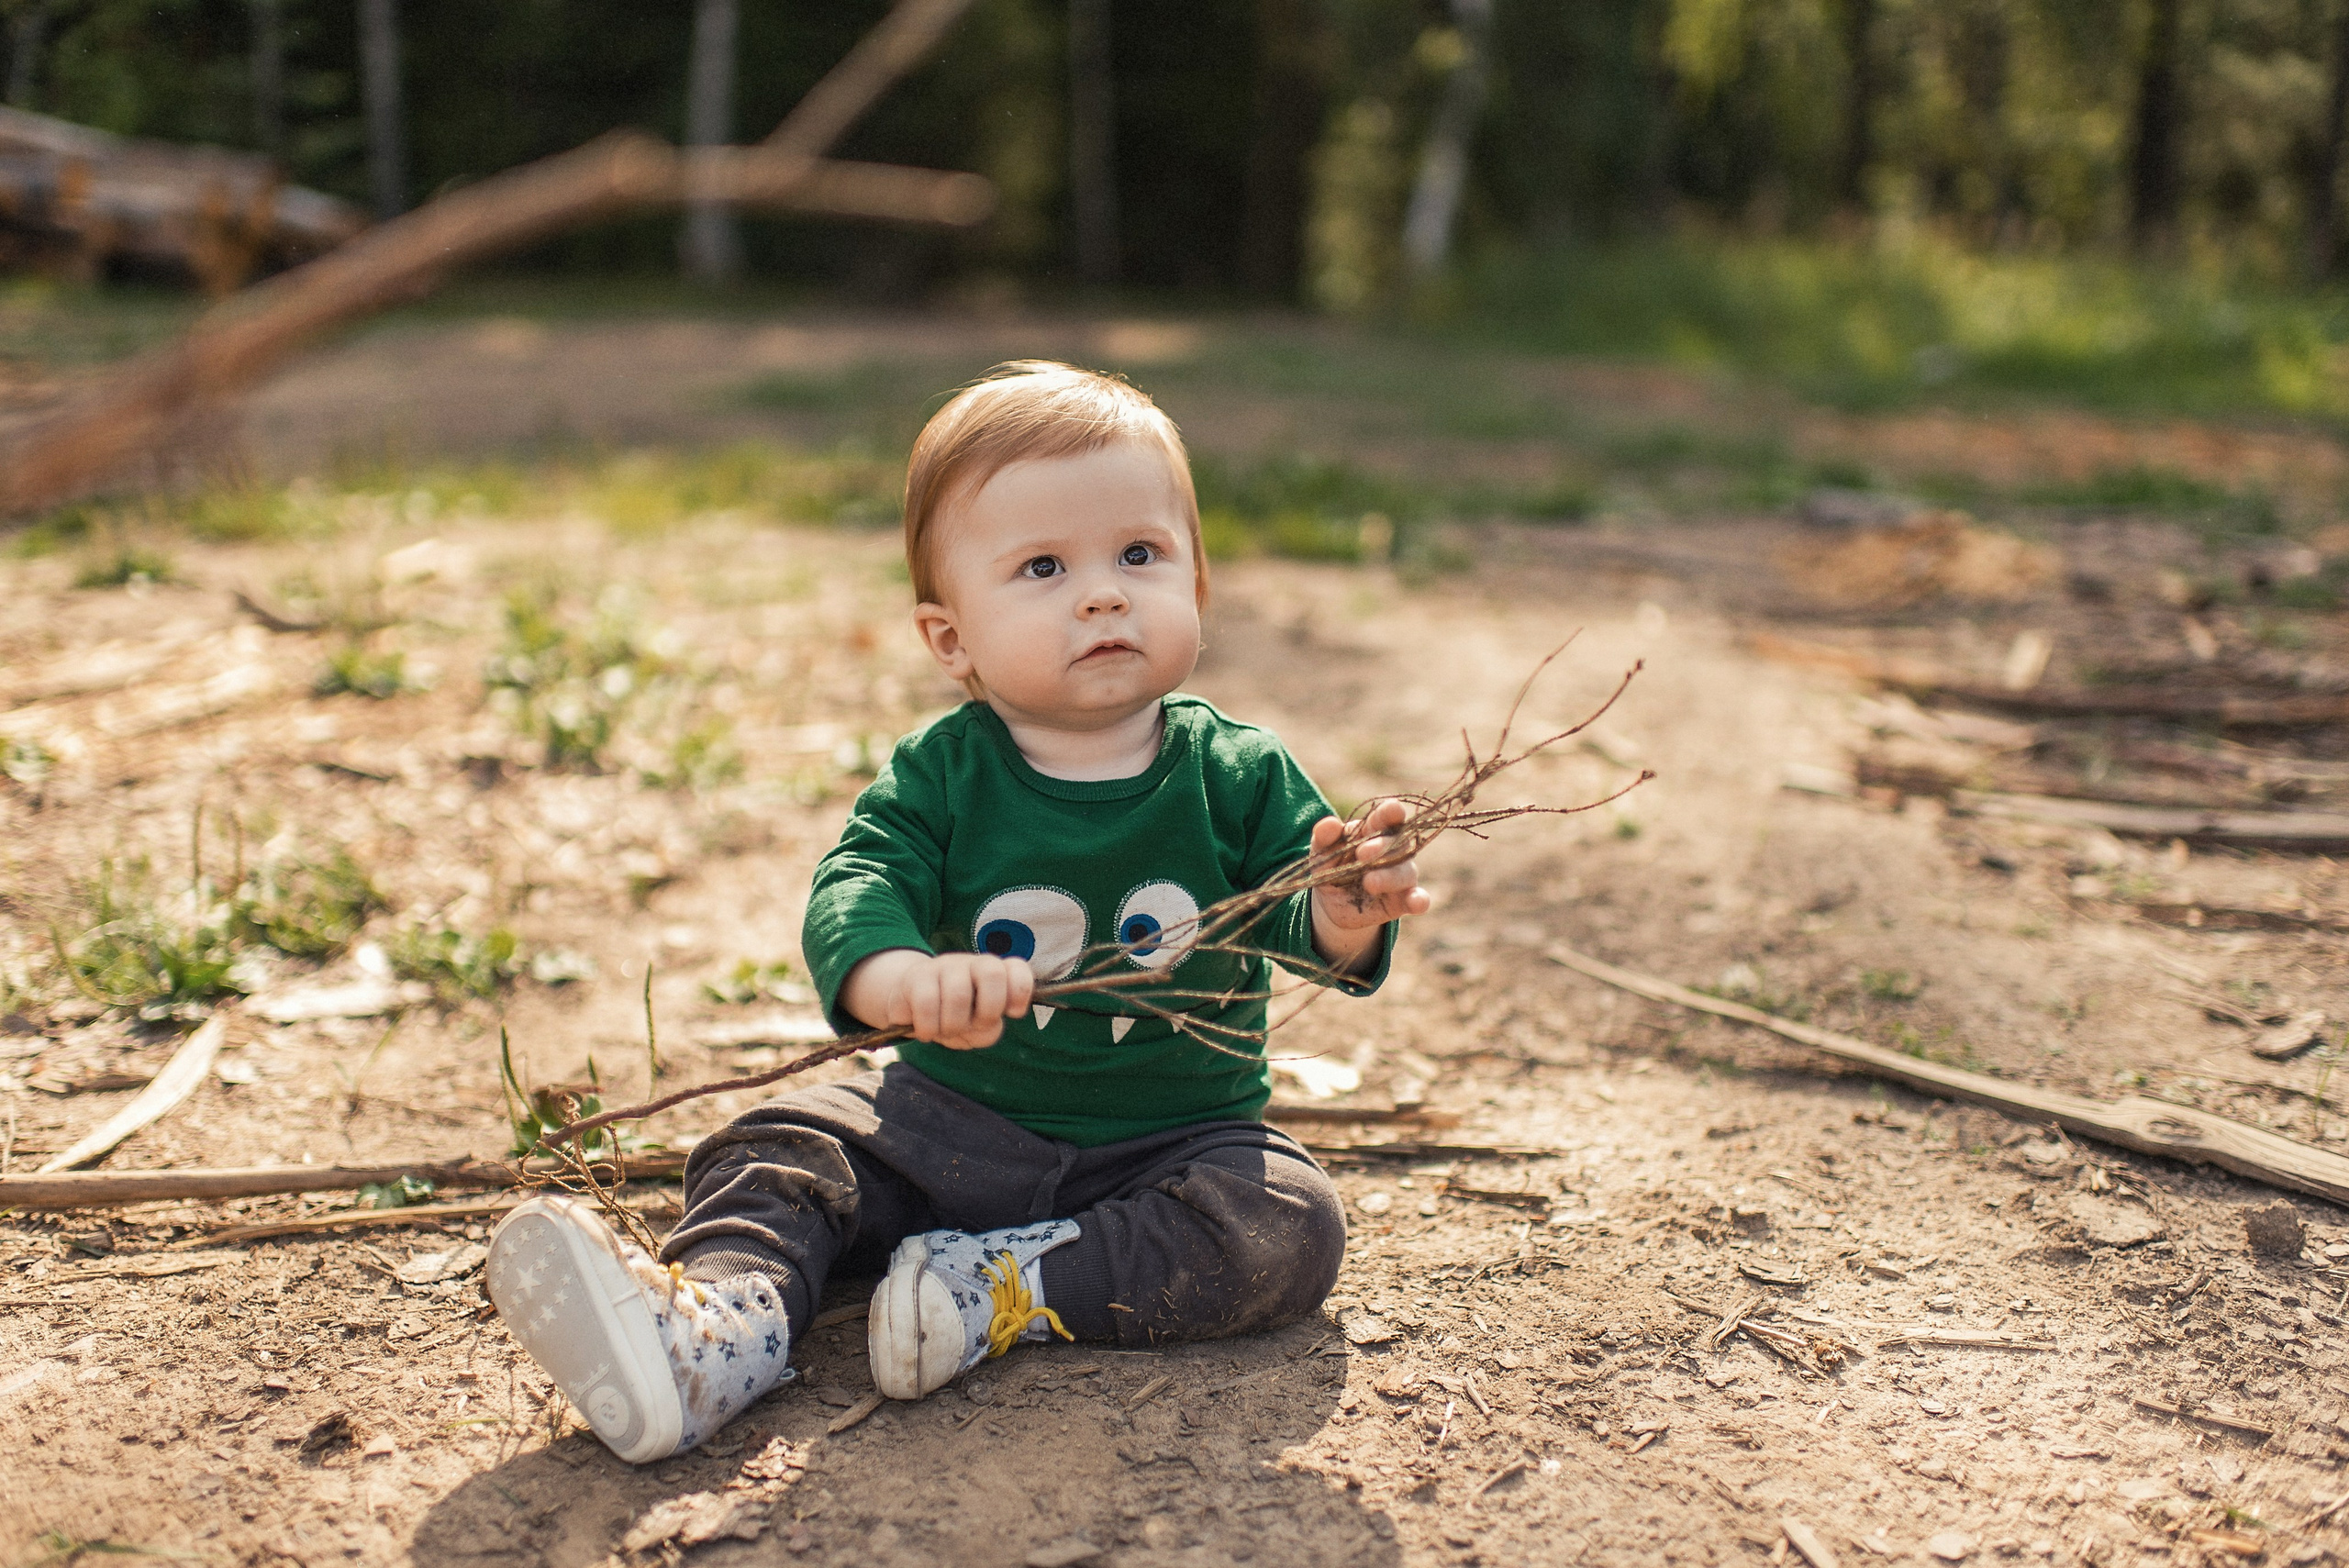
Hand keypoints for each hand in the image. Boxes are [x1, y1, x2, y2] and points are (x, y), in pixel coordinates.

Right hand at [841, 949, 1034, 1048]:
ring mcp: (944, 966)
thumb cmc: (954, 1017)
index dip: (1020, 991)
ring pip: (958, 994)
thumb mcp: (976, 1030)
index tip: (1012, 1013)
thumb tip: (985, 1026)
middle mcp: (972, 963)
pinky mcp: (916, 976)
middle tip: (974, 1026)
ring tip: (946, 1031)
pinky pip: (926, 1003)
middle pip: (992, 973)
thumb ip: (988, 1031)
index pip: (1017, 968)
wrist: (910, 1004)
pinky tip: (927, 1031)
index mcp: (995, 973)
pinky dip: (929, 1027)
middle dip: (988, 1011)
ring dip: (954, 1026)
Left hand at [1309, 799, 1431, 971]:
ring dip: (1389, 877)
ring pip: (1405, 872)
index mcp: (1375, 830)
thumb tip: (1329, 823)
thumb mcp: (1322, 852)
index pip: (1387, 817)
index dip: (1392, 812)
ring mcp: (1401, 876)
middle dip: (1382, 847)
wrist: (1331, 902)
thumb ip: (1324, 838)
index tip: (1393, 808)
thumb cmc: (1331, 866)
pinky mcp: (1403, 901)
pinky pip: (1418, 899)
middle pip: (1398, 844)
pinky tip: (1417, 903)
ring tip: (1369, 883)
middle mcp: (1395, 850)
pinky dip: (1419, 900)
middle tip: (1362, 854)